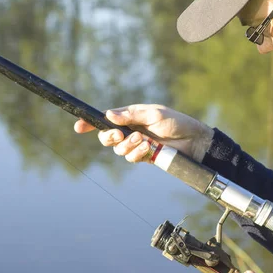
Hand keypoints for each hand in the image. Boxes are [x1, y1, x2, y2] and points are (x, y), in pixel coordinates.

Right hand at [74, 104, 213, 162]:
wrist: (193, 140)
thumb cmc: (175, 122)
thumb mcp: (153, 113)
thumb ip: (131, 115)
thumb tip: (109, 115)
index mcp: (130, 117)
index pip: (106, 120)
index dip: (90, 124)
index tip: (78, 126)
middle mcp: (130, 131)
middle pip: (107, 138)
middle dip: (109, 137)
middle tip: (119, 135)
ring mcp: (136, 145)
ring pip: (118, 150)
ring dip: (127, 146)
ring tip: (143, 140)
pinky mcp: (144, 156)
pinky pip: (131, 158)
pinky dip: (136, 153)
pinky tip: (148, 149)